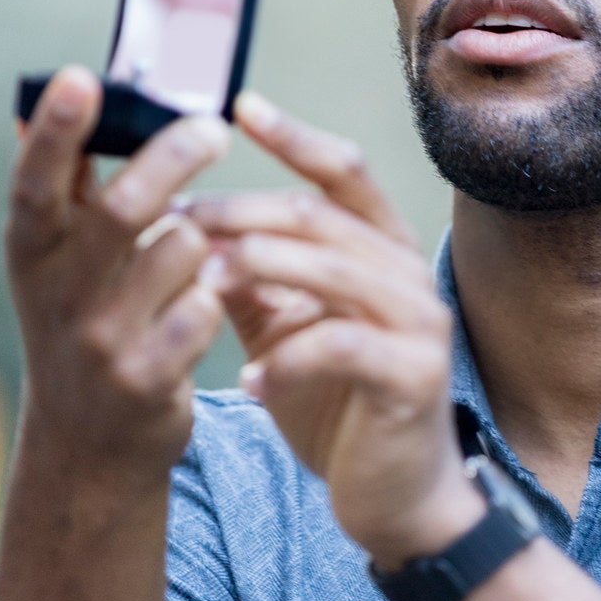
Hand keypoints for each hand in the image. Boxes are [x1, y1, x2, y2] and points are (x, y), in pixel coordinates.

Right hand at [6, 67, 230, 485]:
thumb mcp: (55, 263)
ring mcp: (101, 341)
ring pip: (179, 248)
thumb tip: (49, 95)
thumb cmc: (81, 324)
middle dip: (174, 157)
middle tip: (214, 130)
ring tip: (198, 251)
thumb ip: (63, 187)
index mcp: (32, 253)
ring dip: (203, 237)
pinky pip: (206, 305)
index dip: (54, 131)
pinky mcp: (148, 378)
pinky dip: (214, 292)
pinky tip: (205, 303)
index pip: (35, 183)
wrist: (87, 447)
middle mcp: (57, 295)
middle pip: (121, 208)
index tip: (81, 78)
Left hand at [188, 92, 484, 567]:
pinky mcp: (414, 376)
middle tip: (180, 215)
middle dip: (244, 210)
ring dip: (260, 269)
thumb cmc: (338, 403)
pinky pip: (343, 347)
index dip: (293, 136)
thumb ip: (252, 278)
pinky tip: (247, 379)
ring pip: (335, 268)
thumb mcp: (286, 328)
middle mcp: (408, 273)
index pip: (343, 172)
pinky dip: (288, 358)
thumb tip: (184, 223)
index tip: (238, 104)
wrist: (396, 497)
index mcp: (381, 249)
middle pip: (322, 214)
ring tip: (203, 282)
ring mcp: (420, 323)